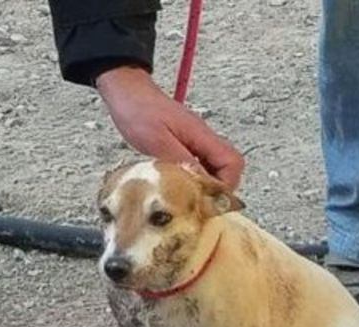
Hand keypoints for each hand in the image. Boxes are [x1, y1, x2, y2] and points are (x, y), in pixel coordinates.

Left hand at [97, 66, 243, 188]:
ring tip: (186, 197)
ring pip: (214, 169)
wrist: (127, 92)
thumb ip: (181, 162)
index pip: (232, 162)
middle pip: (228, 168)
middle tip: (198, 202)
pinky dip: (192, 180)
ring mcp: (195, 142)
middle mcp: (203, 139)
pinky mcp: (184, 146)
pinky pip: (198, 167)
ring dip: (204, 185)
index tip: (208, 199)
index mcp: (201, 135)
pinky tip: (177, 186)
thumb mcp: (157, 140)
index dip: (225, 184)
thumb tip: (200, 183)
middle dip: (217, 188)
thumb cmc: (139, 110)